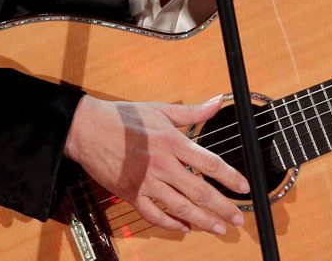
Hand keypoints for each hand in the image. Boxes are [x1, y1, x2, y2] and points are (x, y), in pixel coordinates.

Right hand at [63, 95, 248, 233]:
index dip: (230, 177)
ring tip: (219, 228)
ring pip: (180, 207)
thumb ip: (192, 111)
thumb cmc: (123, 118)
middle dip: (222, 207)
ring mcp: (146, 182)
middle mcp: (162, 165)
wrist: (87, 129)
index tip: (244, 187)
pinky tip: (185, 227)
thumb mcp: (160, 109)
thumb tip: (217, 102)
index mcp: (172, 142)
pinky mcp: (131, 194)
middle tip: (238, 217)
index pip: (209, 163)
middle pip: (199, 191)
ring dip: (202, 220)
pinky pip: (154, 215)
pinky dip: (171, 224)